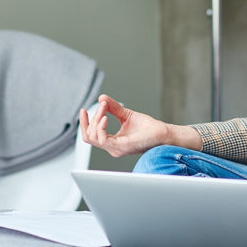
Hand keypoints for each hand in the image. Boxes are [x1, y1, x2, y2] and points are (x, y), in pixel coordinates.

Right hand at [78, 95, 199, 156]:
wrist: (162, 132)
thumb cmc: (147, 128)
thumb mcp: (125, 114)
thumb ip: (112, 108)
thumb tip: (101, 98)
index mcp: (112, 142)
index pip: (89, 136)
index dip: (84, 123)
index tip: (84, 110)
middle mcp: (112, 147)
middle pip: (88, 136)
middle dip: (91, 118)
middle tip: (101, 105)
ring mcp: (116, 148)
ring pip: (92, 137)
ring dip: (96, 119)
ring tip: (104, 108)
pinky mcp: (121, 146)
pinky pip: (102, 139)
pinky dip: (100, 126)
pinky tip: (105, 116)